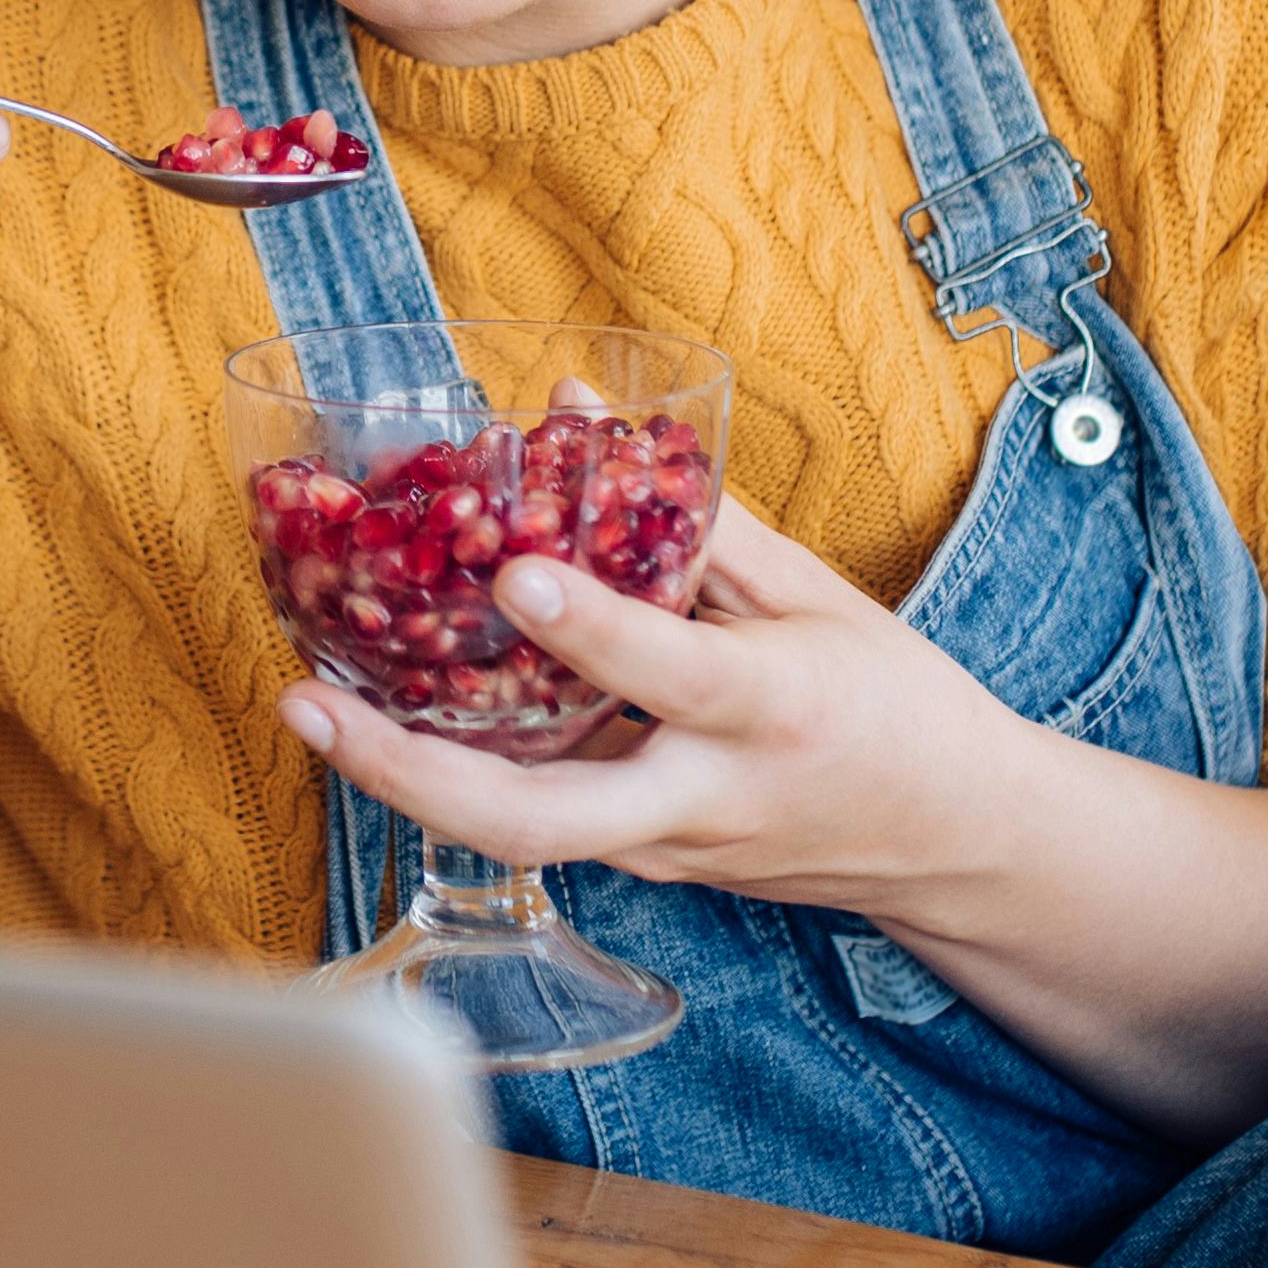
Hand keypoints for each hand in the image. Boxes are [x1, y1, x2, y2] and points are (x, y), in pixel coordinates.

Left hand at [278, 505, 1039, 920]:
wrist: (956, 840)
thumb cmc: (893, 700)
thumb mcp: (819, 595)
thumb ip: (691, 512)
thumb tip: (572, 403)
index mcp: (773, 706)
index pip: (671, 673)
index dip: (592, 629)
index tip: (514, 577)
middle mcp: (710, 794)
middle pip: (543, 820)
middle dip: (413, 775)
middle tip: (310, 705)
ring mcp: (668, 847)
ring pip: (520, 836)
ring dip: (406, 781)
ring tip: (311, 707)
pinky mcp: (645, 865)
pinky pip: (539, 823)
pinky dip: (459, 777)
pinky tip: (386, 720)